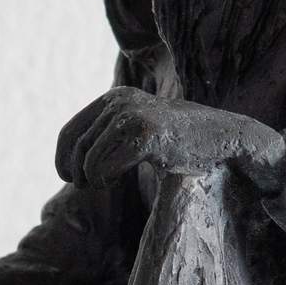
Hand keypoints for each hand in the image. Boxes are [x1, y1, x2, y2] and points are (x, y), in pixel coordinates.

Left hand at [55, 88, 285, 192]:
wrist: (223, 137)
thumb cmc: (180, 140)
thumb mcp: (140, 129)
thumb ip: (109, 135)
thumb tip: (70, 165)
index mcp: (116, 97)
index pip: (69, 131)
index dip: (62, 159)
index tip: (69, 178)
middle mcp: (120, 102)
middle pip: (76, 148)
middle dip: (77, 174)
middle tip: (90, 187)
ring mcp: (133, 117)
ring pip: (88, 161)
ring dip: (92, 180)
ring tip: (105, 183)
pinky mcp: (146, 137)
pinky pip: (104, 168)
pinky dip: (104, 180)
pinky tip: (115, 180)